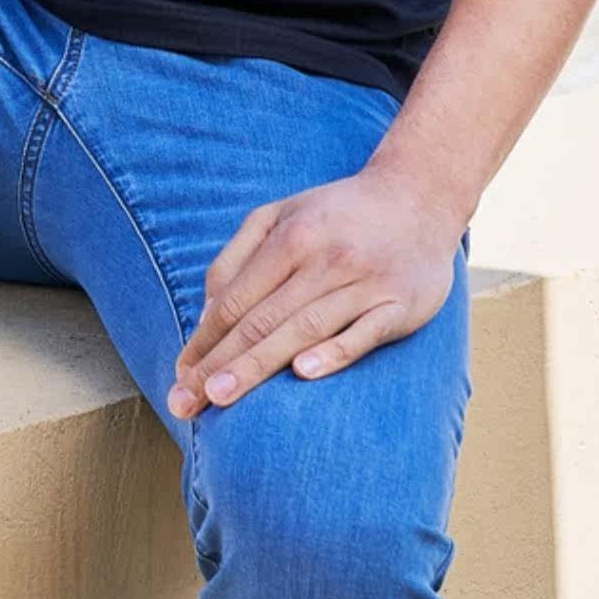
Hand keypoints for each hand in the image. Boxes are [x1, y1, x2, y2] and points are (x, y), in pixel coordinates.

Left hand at [167, 164, 463, 415]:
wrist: (419, 195)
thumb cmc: (336, 213)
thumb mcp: (280, 214)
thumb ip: (239, 257)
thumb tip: (207, 314)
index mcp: (291, 237)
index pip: (236, 299)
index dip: (204, 340)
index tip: (180, 377)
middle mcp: (324, 259)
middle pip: (262, 319)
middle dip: (220, 363)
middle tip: (185, 402)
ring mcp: (364, 282)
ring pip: (304, 329)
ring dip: (259, 365)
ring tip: (221, 397)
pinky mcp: (400, 305)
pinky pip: (364, 333)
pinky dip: (334, 352)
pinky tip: (303, 373)